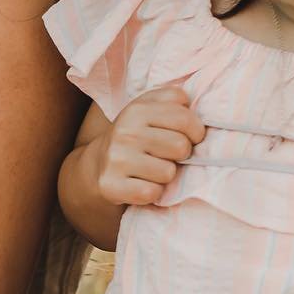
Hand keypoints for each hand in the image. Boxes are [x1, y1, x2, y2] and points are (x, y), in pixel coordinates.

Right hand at [97, 86, 203, 206]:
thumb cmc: (135, 136)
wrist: (97, 165)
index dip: (195, 131)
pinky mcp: (110, 185)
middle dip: (180, 155)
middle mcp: (125, 132)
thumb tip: (192, 109)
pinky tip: (143, 184)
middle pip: (180, 147)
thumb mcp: (150, 109)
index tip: (190, 137)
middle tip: (168, 156)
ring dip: (165, 175)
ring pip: (168, 172)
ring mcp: (116, 159)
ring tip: (153, 170)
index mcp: (137, 110)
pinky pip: (152, 193)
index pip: (184, 119)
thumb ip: (174, 100)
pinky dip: (153, 193)